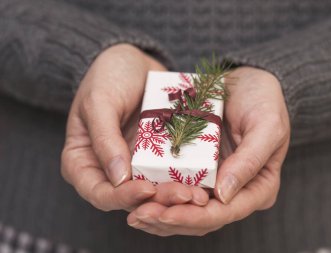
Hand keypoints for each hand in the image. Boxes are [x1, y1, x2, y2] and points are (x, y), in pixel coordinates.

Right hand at [61, 44, 208, 211]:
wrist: (133, 62)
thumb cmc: (108, 76)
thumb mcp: (100, 101)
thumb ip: (104, 138)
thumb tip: (118, 179)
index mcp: (82, 162)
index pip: (99, 192)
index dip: (122, 197)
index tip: (147, 188)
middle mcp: (107, 169)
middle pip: (129, 198)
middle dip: (157, 200)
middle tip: (184, 195)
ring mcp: (133, 165)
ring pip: (153, 191)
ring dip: (175, 194)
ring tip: (197, 193)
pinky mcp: (154, 157)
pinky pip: (168, 174)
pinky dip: (183, 178)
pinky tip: (202, 179)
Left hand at [126, 66, 289, 235]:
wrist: (246, 80)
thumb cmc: (264, 100)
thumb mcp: (267, 126)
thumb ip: (250, 161)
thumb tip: (224, 196)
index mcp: (259, 187)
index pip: (226, 212)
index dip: (195, 217)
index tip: (167, 215)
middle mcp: (236, 191)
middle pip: (202, 217)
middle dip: (171, 219)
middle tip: (140, 215)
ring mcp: (216, 181)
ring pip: (187, 208)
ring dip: (161, 213)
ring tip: (134, 212)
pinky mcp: (199, 169)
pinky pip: (178, 187)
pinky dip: (160, 194)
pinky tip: (137, 194)